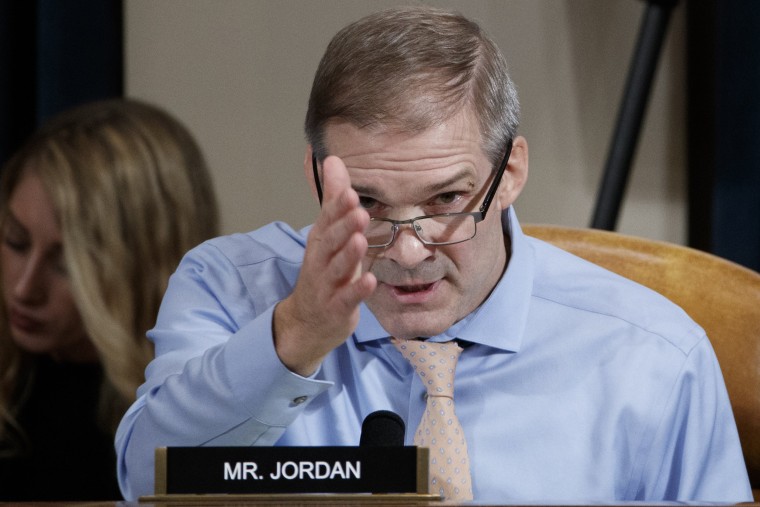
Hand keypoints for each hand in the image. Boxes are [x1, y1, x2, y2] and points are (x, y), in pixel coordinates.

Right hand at [274, 156, 376, 375]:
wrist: (307, 322)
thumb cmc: (323, 272)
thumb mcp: (328, 234)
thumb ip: (333, 199)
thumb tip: (334, 160)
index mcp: (320, 241)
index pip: (327, 220)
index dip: (337, 207)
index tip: (349, 190)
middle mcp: (320, 261)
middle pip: (330, 241)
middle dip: (343, 225)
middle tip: (357, 208)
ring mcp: (327, 286)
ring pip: (336, 269)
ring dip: (348, 255)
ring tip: (360, 240)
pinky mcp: (336, 308)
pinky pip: (346, 299)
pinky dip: (357, 290)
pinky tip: (370, 281)